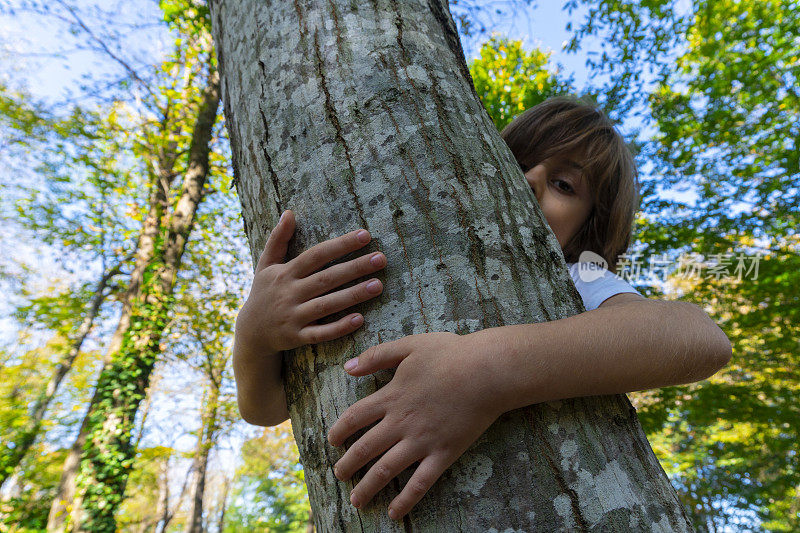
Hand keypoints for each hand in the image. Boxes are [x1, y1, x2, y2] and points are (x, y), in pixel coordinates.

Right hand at [235, 209, 386, 353]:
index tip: (365, 235)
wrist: (251, 332)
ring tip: (378, 285)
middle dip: (355, 268)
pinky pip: (320, 333)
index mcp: (285, 273)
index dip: (341, 245)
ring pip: (327, 305)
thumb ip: (278, 239)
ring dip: (353, 295)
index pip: (317, 255)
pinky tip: (359, 319)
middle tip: (381, 259)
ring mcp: (293, 316)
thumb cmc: (264, 293)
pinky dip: (338, 327)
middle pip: (327, 278)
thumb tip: (289, 212)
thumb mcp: (265, 265)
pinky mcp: (297, 337)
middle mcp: (290, 293)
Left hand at [326, 332, 504, 521]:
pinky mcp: (444, 453)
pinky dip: (405, 500)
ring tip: (356, 500)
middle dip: (347, 465)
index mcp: (392, 396)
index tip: (332, 441)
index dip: (339, 431)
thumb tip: (348, 367)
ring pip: (386, 470)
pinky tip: (394, 513)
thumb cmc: (451, 354)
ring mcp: (422, 441)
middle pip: (365, 448)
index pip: (355, 417)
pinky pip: (420, 483)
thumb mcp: (410, 346)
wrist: (487, 371)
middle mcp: (401, 422)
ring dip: (367, 487)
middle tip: (338, 475)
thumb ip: (377, 356)